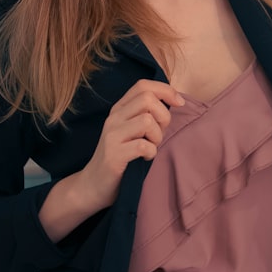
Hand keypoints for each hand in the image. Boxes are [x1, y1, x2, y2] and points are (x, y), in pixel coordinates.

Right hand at [76, 79, 183, 211]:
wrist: (93, 185)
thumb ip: (147, 114)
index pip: (143, 86)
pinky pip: (143, 145)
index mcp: (119, 109)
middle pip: (147, 99)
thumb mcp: (132, 130)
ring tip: (151, 147)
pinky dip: (151, 152)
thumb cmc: (121, 157)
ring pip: (147, 120)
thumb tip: (176, 101)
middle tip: (160, 133)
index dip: (166, 90)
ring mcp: (112, 136)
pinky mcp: (114, 155)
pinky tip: (145, 158)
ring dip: (158, 136)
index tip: (179, 103)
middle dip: (164, 115)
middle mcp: (114, 118)